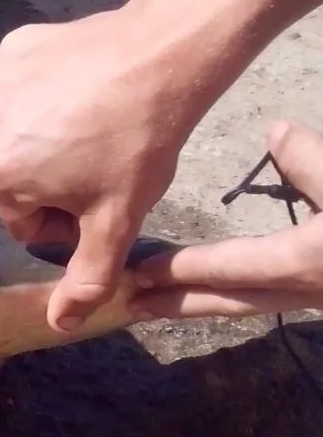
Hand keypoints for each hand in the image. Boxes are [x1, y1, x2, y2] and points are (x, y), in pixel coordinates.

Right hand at [0, 11, 200, 332]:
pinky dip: (44, 87)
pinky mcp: (16, 46)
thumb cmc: (136, 145)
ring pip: (16, 126)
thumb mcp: (116, 221)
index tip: (101, 197)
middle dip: (51, 176)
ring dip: (44, 132)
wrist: (161, 58)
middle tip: (101, 161)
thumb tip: (58, 325)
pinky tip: (82, 87)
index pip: (24, 220)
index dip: (66, 218)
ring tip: (92, 124)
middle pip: (16, 173)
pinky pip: (22, 81)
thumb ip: (86, 278)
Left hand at [133, 119, 322, 317]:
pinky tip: (229, 284)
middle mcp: (303, 290)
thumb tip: (274, 132)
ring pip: (250, 304)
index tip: (138, 272)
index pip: (226, 267)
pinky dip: (239, 294)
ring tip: (165, 302)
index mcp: (300, 262)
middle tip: (132, 305)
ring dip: (207, 302)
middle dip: (179, 302)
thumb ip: (311, 160)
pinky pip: (271, 299)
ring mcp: (316, 297)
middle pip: (229, 300)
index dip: (180, 269)